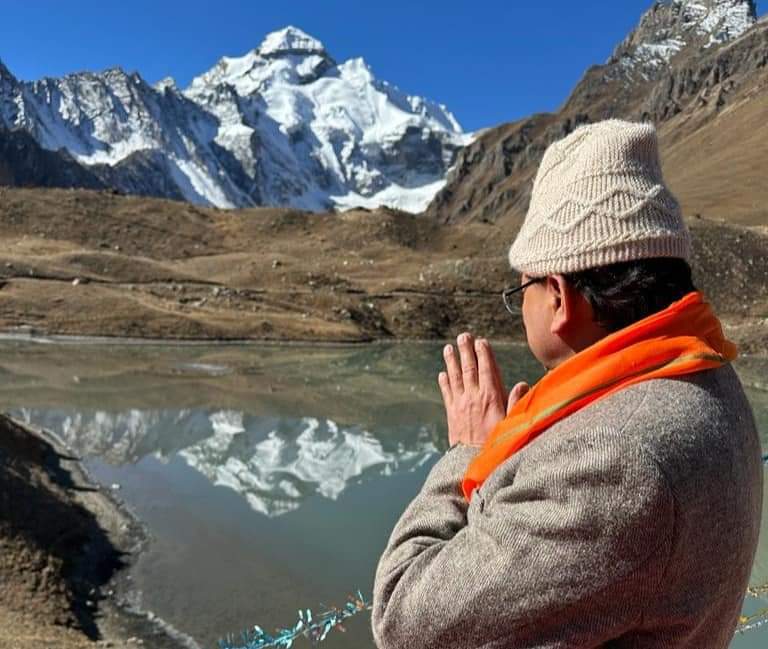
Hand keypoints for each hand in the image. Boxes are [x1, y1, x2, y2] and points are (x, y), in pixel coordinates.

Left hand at [438, 332, 529, 447]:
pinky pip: (447, 393)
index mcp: (491, 397)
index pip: (488, 369)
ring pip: (455, 377)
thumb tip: (522, 384)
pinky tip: (442, 373)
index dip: (484, 354)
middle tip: (463, 336)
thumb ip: (516, 402)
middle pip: (469, 368)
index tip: (481, 341)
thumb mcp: (512, 423)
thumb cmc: (497, 443)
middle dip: (466, 351)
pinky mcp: (451, 413)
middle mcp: (474, 397)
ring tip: (448, 348)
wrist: (473, 461)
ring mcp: (460, 404)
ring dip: (451, 361)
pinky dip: (444, 382)